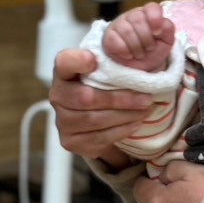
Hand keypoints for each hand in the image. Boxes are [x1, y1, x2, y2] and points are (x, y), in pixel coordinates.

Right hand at [49, 47, 152, 162]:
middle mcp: (57, 96)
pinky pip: (99, 137)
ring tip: (145, 110)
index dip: (76, 61)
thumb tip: (134, 61)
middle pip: (86, 98)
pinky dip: (121, 130)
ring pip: (95, 120)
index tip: (94, 60)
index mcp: (64, 72)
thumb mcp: (106, 72)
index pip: (63, 62)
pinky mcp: (70, 141)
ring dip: (125, 115)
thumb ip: (112, 64)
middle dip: (119, 99)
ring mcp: (62, 121)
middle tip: (146, 98)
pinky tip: (135, 123)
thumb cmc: (103, 89)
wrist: (97, 123)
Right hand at [102, 3, 174, 72]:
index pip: (152, 7)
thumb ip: (168, 28)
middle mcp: (133, 15)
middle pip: (138, 19)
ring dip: (136, 47)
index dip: (155, 19)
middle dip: (146, 39)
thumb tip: (162, 23)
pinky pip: (115, 40)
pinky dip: (125, 52)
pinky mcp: (108, 36)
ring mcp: (119, 24)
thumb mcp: (166, 41)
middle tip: (148, 48)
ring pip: (127, 30)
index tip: (157, 33)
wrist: (140, 67)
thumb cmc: (153, 50)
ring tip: (139, 54)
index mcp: (148, 14)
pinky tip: (128, 54)